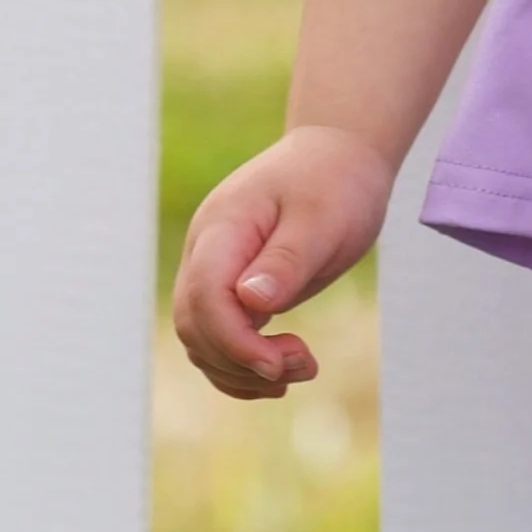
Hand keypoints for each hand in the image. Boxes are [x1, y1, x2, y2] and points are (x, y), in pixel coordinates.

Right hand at [172, 123, 395, 398]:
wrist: (337, 156)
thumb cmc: (334, 182)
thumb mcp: (321, 217)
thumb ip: (286, 259)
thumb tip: (251, 301)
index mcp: (223, 229)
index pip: (204, 296)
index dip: (233, 340)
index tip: (278, 363)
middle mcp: (207, 252)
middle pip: (194, 325)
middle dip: (242, 360)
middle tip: (304, 364)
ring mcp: (215, 271)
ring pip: (201, 339)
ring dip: (243, 370)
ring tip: (302, 369)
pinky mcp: (232, 288)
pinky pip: (219, 338)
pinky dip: (241, 366)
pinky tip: (279, 375)